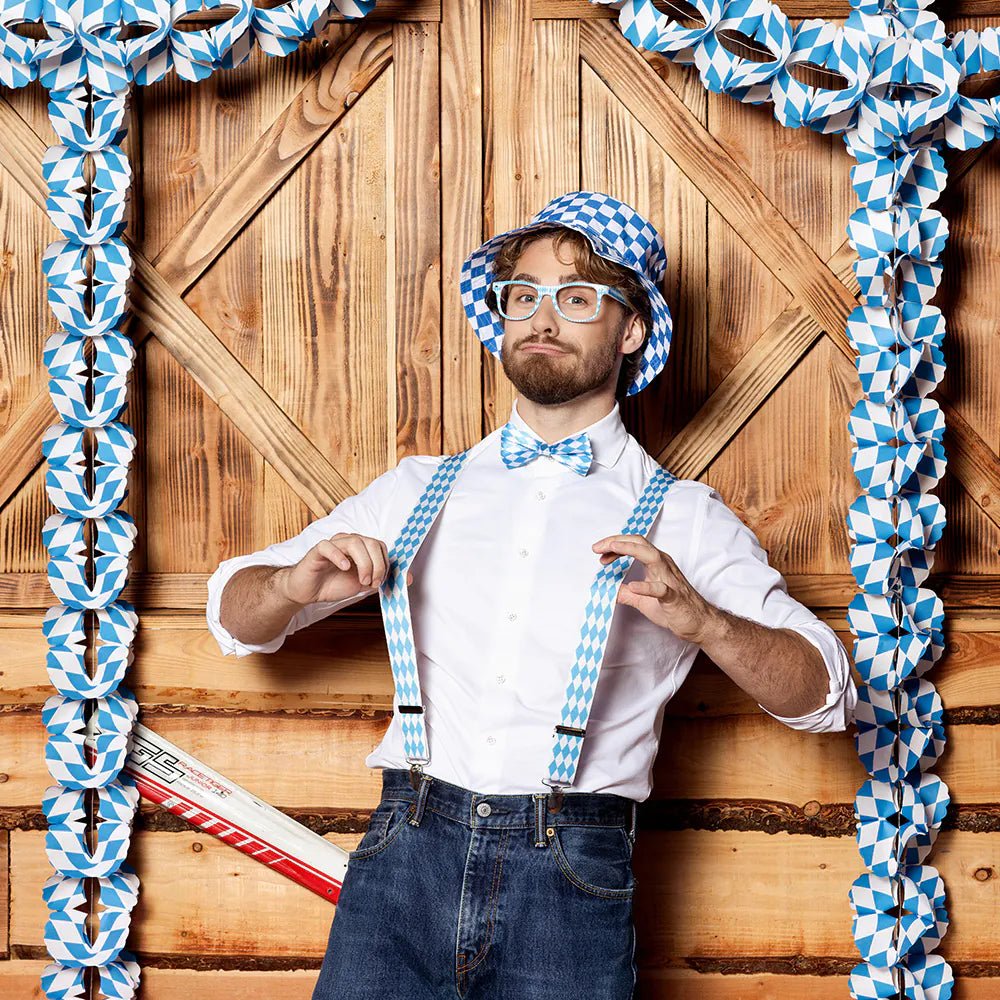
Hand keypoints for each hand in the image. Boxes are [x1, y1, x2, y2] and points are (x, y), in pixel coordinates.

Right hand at [280, 533, 412, 604]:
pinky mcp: (317, 551)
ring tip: (362, 580)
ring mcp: (333, 544)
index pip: (380, 546)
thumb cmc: (333, 584)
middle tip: (373, 582)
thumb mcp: (362, 584)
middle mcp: (348, 542)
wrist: (307, 590)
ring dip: (364, 563)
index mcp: (360, 548)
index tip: (382, 582)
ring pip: (354, 542)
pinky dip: (339, 556)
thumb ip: (382, 579)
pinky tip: (345, 568)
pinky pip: (329, 546)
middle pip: (370, 542)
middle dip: (377, 565)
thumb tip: (407, 579)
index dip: (385, 564)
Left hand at [591, 534, 716, 643]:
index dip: (615, 545)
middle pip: (640, 543)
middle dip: (617, 541)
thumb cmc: (673, 608)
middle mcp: (663, 565)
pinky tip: (633, 587)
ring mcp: (670, 579)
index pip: (634, 545)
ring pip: (652, 557)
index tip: (599, 552)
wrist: (698, 623)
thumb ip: (625, 593)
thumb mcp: (641, 600)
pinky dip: (647, 586)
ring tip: (612, 550)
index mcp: (656, 563)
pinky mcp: (674, 597)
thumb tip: (606, 591)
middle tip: (597, 548)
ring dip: (630, 550)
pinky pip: (662, 589)